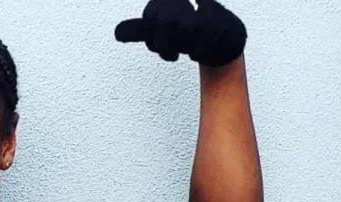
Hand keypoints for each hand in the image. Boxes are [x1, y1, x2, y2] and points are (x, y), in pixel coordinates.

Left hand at [114, 0, 245, 65]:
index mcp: (167, 1)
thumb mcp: (160, 32)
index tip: (159, 46)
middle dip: (165, 45)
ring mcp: (206, 6)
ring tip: (187, 52)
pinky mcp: (221, 18)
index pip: (150, 15)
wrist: (223, 39)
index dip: (151, 38)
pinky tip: (200, 53)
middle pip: (166, 19)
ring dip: (184, 48)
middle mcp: (185, 0)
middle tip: (172, 56)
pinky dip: (199, 52)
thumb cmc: (188, 34)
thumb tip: (118, 34)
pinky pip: (204, 36)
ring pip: (186, 27)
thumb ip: (139, 31)